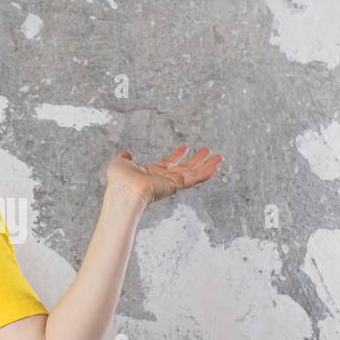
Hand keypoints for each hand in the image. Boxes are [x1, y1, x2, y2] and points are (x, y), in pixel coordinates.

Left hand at [106, 144, 222, 209]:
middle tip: (210, 152)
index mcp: (151, 174)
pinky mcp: (177, 185)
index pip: (168, 164)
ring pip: (194, 174)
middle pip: (185, 169)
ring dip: (208, 166)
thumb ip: (125, 158)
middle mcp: (164, 180)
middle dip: (197, 160)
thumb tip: (127, 153)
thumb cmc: (119, 181)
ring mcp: (171, 183)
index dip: (177, 155)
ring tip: (220, 157)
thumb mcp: (120, 164)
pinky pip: (195, 178)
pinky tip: (217, 167)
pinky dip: (206, 173)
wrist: (124, 192)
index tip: (185, 147)